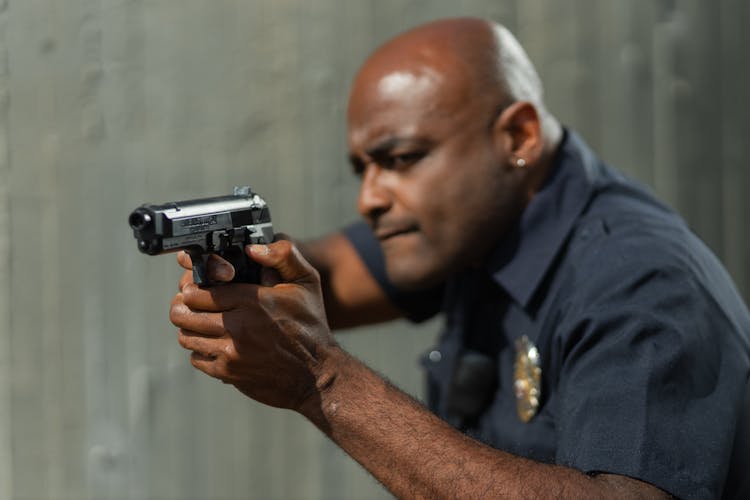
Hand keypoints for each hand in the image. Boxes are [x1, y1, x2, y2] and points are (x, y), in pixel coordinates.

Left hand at [169, 241, 337, 410]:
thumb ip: (283, 255)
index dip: (193, 286)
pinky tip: (215, 344)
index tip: (198, 286)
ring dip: (190, 328)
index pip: (198, 291)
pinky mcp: (228, 373)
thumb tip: (253, 249)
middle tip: (190, 304)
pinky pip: (196, 359)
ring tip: (202, 322)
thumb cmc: (310, 325)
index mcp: (252, 301)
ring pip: (186, 336)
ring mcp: (230, 353)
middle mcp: (238, 327)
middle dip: (183, 306)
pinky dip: (201, 350)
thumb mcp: (306, 282)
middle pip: (183, 313)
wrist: (317, 373)